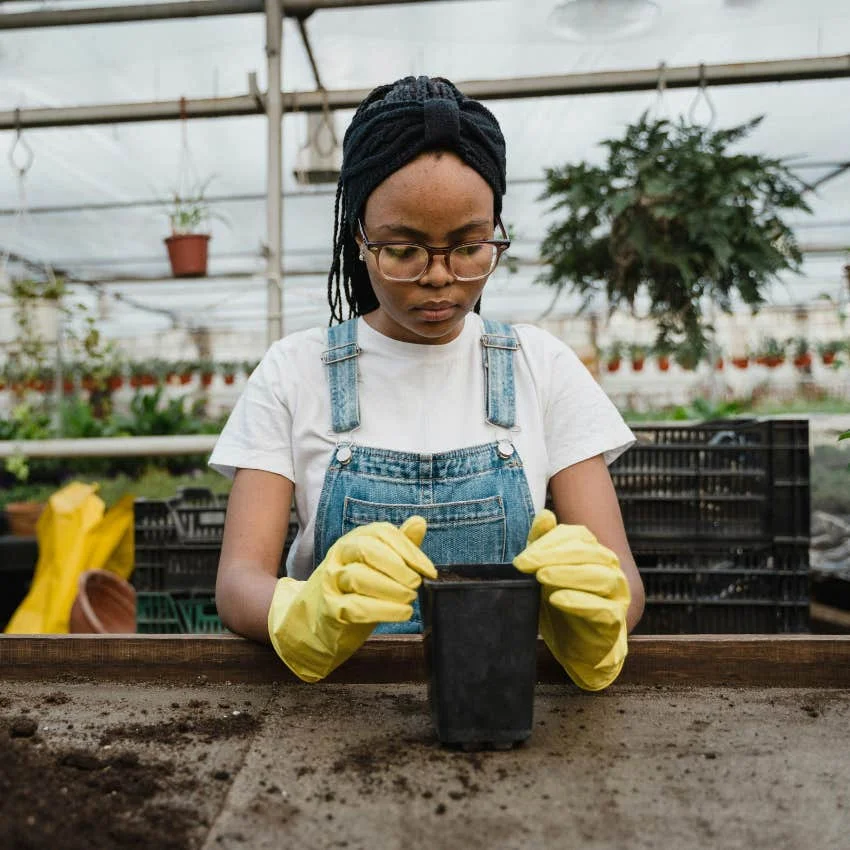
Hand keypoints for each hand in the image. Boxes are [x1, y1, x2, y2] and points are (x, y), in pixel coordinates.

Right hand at [268, 517, 434, 681]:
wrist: (313, 621)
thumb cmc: (354, 590)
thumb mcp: (378, 564)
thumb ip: (399, 545)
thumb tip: (419, 522)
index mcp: (355, 540)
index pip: (383, 533)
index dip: (409, 550)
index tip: (429, 570)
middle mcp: (340, 556)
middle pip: (367, 550)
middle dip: (397, 566)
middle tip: (416, 583)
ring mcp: (331, 581)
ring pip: (359, 577)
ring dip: (391, 589)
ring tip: (410, 599)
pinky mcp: (329, 609)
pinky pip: (354, 607)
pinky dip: (382, 610)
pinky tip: (401, 613)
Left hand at [513, 510, 629, 690]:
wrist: (576, 647)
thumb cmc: (560, 605)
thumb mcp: (544, 573)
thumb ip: (543, 545)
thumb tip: (545, 515)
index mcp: (594, 551)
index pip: (576, 536)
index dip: (549, 542)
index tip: (522, 557)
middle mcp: (610, 568)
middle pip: (587, 553)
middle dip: (553, 555)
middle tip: (525, 564)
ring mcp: (617, 594)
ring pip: (600, 577)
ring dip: (568, 574)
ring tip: (542, 576)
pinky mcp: (616, 621)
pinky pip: (603, 609)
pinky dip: (580, 602)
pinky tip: (557, 599)